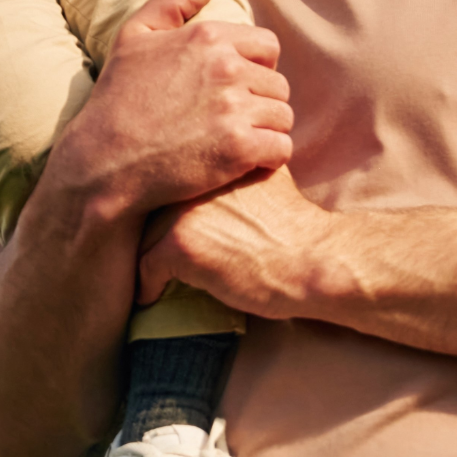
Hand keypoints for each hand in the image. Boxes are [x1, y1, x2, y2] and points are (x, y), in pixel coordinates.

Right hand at [41, 0, 293, 225]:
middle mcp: (226, 67)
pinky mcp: (240, 149)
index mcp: (208, 36)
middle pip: (278, 84)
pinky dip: (267, 158)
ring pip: (283, 117)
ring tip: (233, 141)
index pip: (267, 46)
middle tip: (228, 120)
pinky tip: (241, 162)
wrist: (103, 160)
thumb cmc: (117, 98)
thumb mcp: (134, 36)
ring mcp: (235, 109)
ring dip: (265, 131)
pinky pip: (282, 148)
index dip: (254, 68)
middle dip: (259, 102)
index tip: (230, 89)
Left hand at [137, 164, 334, 317]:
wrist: (313, 260)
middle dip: (150, 231)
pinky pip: (145, 268)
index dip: (163, 205)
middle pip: (149, 207)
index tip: (160, 227)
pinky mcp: (178, 245)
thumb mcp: (266, 177)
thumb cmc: (296, 227)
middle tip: (147, 254)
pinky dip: (147, 286)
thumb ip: (237, 168)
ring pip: (143, 236)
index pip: (166, 180)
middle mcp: (189, 180)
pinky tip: (152, 296)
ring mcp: (181, 211)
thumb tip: (228, 166)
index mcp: (210, 161)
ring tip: (148, 276)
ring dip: (146, 257)